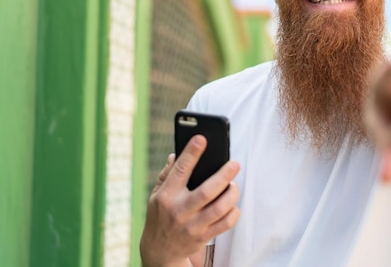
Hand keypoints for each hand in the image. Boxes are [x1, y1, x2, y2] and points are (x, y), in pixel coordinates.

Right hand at [140, 135, 240, 266]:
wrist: (159, 251)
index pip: (180, 171)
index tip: (201, 139)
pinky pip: (225, 224)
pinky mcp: (203, 237)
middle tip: (234, 164)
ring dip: (231, 193)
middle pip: (206, 191)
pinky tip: (233, 204)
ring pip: (219, 208)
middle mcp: (179, 210)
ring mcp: (192, 225)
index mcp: (166, 196)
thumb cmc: (160, 216)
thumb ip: (167, 174)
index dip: (191, 153)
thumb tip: (177, 154)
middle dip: (224, 175)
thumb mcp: (156, 195)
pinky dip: (234, 212)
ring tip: (234, 185)